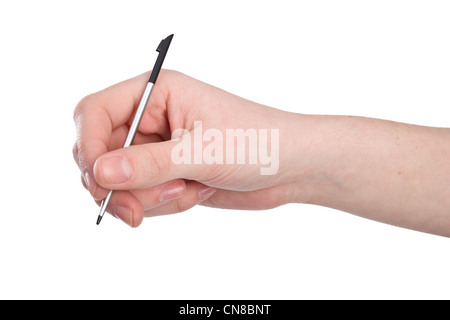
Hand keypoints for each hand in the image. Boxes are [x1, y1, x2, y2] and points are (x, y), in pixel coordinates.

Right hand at [73, 70, 308, 226]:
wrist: (291, 167)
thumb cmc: (257, 142)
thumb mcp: (202, 151)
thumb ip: (148, 164)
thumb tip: (99, 173)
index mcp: (156, 94)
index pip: (94, 112)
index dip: (87, 145)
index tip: (98, 179)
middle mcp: (151, 119)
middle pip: (100, 153)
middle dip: (120, 186)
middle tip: (137, 210)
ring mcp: (158, 149)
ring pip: (120, 182)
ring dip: (148, 198)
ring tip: (188, 190)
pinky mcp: (167, 174)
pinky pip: (142, 198)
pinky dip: (164, 205)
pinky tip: (196, 193)